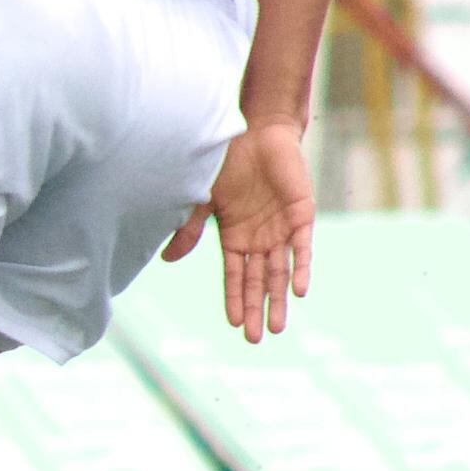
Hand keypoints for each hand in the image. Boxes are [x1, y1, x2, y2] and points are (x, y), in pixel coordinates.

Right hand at [163, 119, 315, 344]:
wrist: (257, 131)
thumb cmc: (227, 162)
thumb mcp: (202, 199)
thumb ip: (190, 229)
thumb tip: (167, 260)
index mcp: (236, 237)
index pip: (236, 276)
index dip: (235, 300)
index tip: (234, 325)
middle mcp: (260, 239)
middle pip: (259, 281)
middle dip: (256, 309)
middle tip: (256, 339)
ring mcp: (281, 229)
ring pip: (281, 271)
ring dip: (279, 298)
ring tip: (278, 326)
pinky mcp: (301, 215)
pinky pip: (302, 247)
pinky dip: (301, 267)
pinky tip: (298, 290)